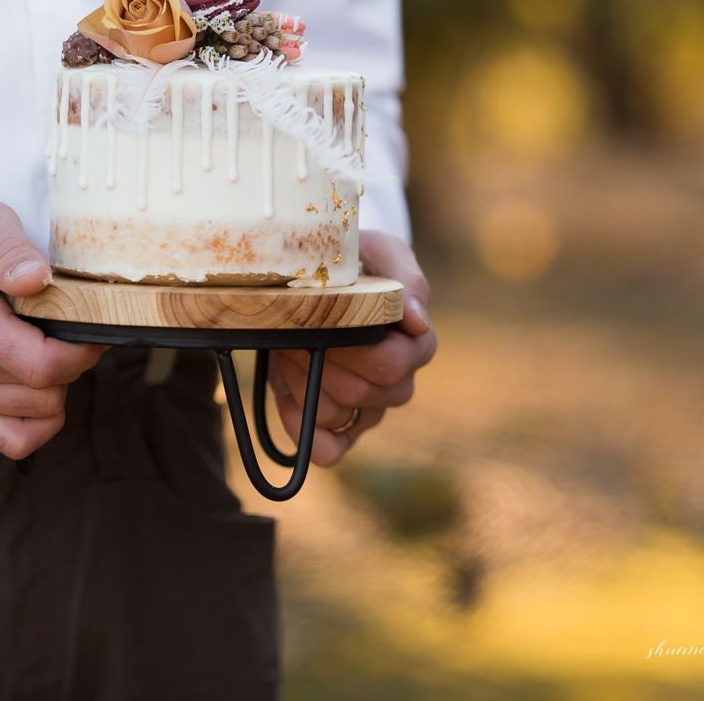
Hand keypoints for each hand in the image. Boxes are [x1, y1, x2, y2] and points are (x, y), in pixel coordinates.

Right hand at [0, 198, 103, 458]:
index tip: (90, 322)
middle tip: (67, 325)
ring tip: (43, 344)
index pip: (44, 365)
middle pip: (49, 390)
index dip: (83, 349)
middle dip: (75, 360)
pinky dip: (41, 418)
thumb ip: (9, 248)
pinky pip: (18, 440)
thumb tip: (36, 278)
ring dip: (58, 383)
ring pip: (42, 413)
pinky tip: (38, 382)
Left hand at [267, 230, 435, 466]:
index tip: (320, 318)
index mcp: (416, 345)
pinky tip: (289, 397)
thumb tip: (418, 322)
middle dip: (316, 360)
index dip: (349, 349)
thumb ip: (406, 281)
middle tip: (291, 328)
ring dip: (299, 383)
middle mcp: (399, 384)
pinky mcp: (343, 426)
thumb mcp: (382, 253)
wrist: (326, 276)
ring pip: (335, 416)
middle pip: (358, 394)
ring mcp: (371, 409)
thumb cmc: (360, 261)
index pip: (390, 366)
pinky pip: (329, 450)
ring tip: (285, 349)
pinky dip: (304, 432)